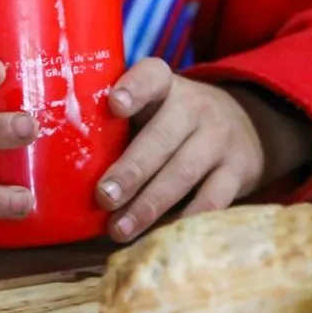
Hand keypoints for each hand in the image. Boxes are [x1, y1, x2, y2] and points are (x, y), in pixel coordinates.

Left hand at [97, 58, 311, 241]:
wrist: (248, 125)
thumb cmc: (175, 123)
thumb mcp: (154, 108)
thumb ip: (119, 127)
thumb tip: (64, 171)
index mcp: (166, 87)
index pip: (151, 76)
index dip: (134, 88)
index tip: (114, 104)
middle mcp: (195, 107)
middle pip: (161, 138)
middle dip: (131, 170)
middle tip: (103, 196)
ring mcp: (220, 139)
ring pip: (183, 172)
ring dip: (148, 204)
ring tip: (119, 228)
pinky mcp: (238, 171)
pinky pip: (212, 199)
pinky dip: (185, 219)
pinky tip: (159, 236)